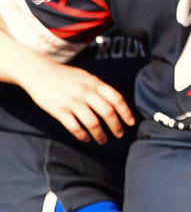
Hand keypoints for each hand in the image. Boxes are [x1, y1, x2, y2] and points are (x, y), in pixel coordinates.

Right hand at [18, 59, 134, 143]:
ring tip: (103, 140)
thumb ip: (100, 88)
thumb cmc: (65, 75)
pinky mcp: (59, 111)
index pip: (116, 99)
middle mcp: (85, 92)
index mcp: (94, 83)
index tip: (131, 122)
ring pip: (92, 123)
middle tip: (120, 134)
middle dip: (116, 126)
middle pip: (107, 112)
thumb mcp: (86, 76)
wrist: (38, 71)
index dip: (126, 112)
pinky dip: (82, 136)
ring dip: (100, 135)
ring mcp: (72, 102)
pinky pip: (74, 127)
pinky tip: (86, 139)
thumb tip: (115, 103)